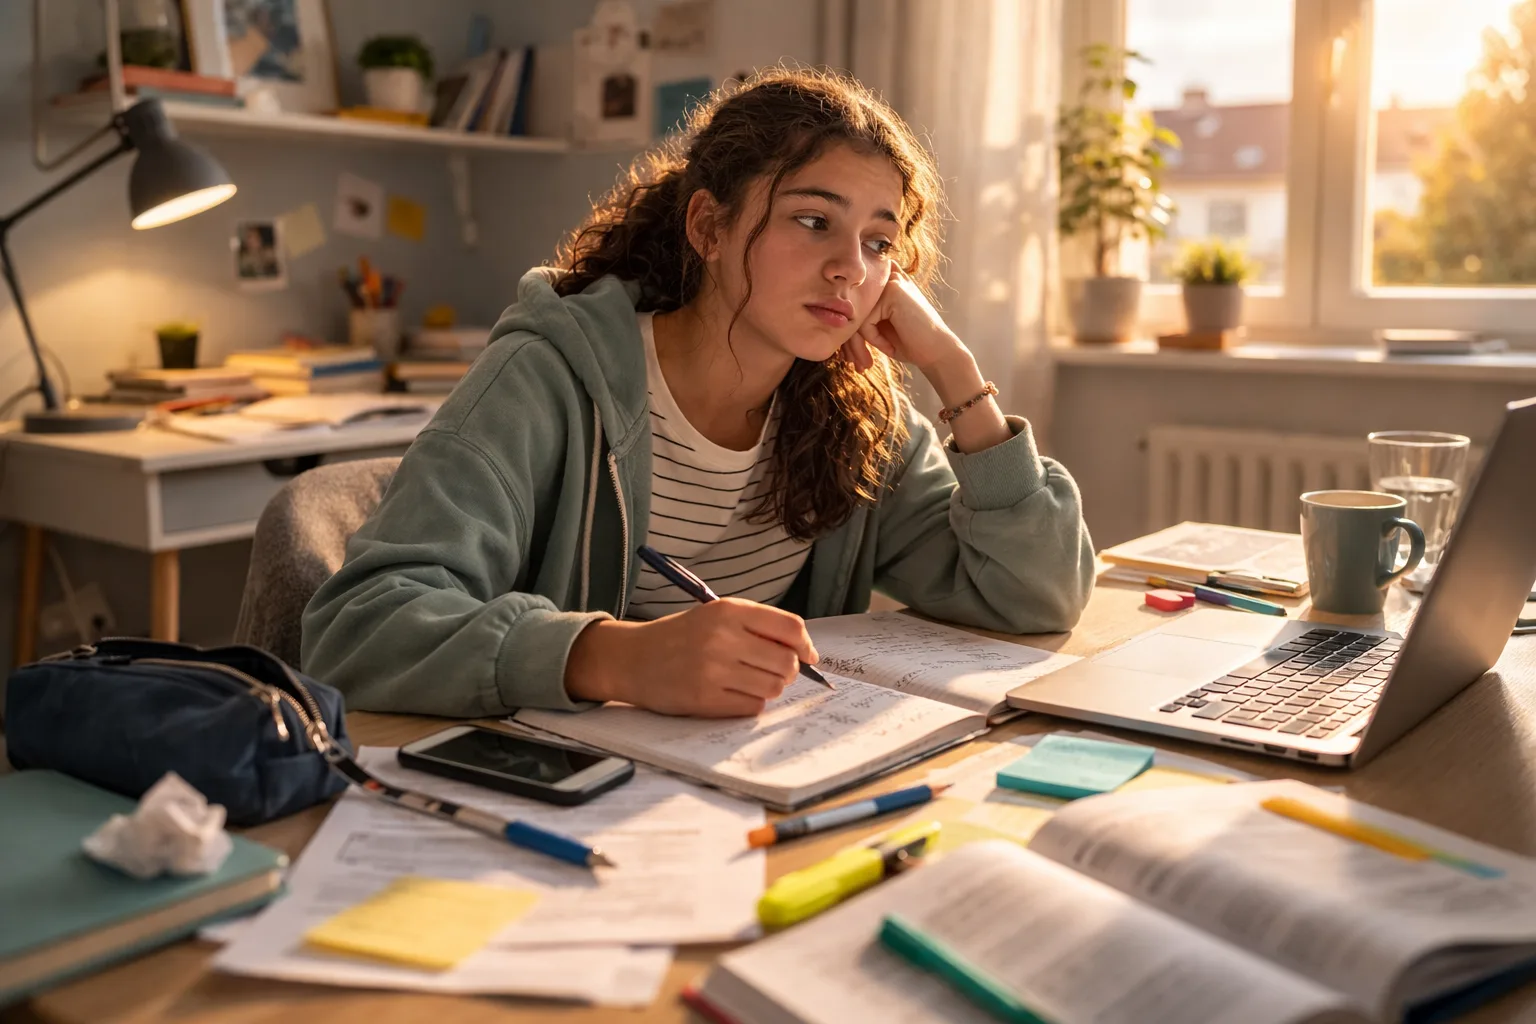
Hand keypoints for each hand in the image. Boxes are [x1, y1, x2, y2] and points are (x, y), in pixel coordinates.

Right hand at [564, 599, 819, 716]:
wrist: (631, 658)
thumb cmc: (679, 637)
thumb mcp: (714, 616)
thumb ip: (755, 626)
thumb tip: (803, 651)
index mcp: (728, 611)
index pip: (790, 628)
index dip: (806, 645)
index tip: (808, 656)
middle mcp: (722, 638)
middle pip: (787, 662)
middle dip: (788, 671)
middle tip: (772, 671)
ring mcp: (713, 670)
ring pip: (773, 687)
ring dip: (769, 688)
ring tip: (747, 681)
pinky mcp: (704, 699)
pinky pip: (752, 707)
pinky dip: (750, 703)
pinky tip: (732, 694)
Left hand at [839, 269, 1011, 452]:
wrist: (937, 353)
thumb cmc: (911, 344)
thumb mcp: (880, 329)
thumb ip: (861, 319)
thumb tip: (832, 319)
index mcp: (886, 284)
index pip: (854, 301)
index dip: (848, 329)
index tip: (850, 357)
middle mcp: (889, 278)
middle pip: (852, 307)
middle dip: (849, 340)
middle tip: (853, 364)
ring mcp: (891, 283)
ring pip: (856, 314)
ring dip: (858, 344)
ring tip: (864, 363)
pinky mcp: (893, 292)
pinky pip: (866, 320)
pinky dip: (874, 339)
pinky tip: (888, 348)